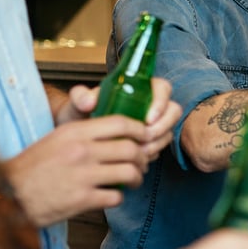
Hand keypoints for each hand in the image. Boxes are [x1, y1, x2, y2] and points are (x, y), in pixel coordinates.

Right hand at [2, 117, 151, 226]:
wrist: (9, 194)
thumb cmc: (32, 167)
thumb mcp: (55, 139)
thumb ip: (83, 134)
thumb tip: (114, 134)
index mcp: (74, 132)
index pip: (119, 123)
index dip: (139, 129)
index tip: (145, 136)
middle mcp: (81, 151)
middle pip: (130, 149)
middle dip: (142, 157)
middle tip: (141, 163)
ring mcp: (84, 176)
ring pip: (129, 173)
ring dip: (136, 178)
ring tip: (132, 180)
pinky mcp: (83, 199)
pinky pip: (116, 196)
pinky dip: (118, 197)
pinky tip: (112, 196)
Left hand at [55, 79, 179, 163]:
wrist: (75, 138)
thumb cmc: (78, 116)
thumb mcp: (76, 104)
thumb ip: (80, 97)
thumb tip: (89, 101)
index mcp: (138, 89)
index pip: (162, 88)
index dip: (161, 103)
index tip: (148, 119)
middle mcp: (149, 105)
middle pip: (172, 112)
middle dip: (162, 128)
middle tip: (145, 140)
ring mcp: (151, 124)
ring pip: (167, 132)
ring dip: (156, 144)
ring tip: (137, 152)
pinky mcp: (149, 141)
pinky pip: (159, 148)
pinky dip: (150, 154)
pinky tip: (134, 160)